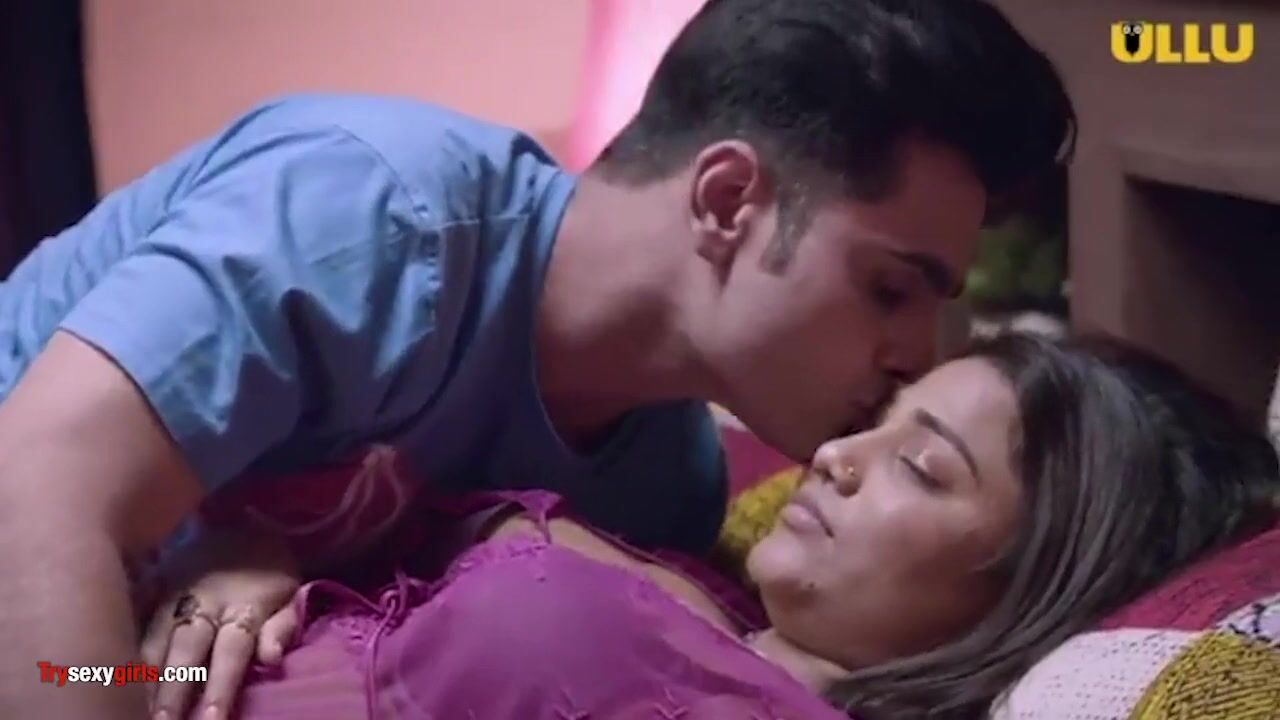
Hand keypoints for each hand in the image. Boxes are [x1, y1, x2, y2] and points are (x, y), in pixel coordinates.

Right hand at [141, 526, 300, 719]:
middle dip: (171, 691)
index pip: (231, 653)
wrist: (243, 517)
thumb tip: (271, 659)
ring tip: (133, 707)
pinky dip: (124, 646)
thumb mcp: (291, 594)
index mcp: (243, 607)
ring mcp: (174, 594)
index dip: (219, 687)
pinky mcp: (154, 587)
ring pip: (154, 639)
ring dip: (144, 677)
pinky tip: (111, 670)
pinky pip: (136, 619)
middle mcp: (205, 603)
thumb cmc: (271, 569)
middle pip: (185, 651)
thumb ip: (282, 627)